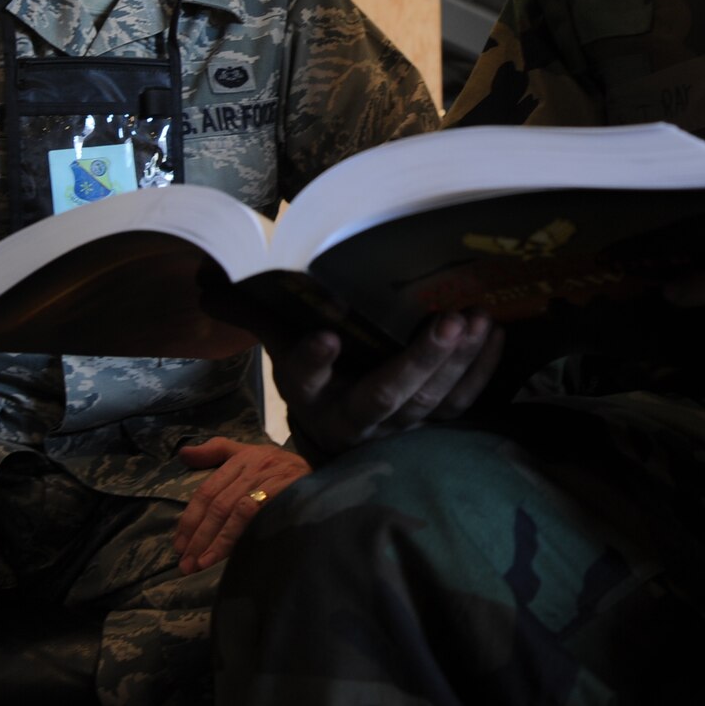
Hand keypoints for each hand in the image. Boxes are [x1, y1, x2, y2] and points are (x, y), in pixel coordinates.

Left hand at [171, 437, 309, 573]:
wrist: (324, 475)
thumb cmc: (280, 467)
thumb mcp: (247, 453)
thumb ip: (216, 452)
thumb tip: (183, 454)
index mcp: (241, 458)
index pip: (207, 490)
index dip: (190, 518)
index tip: (179, 544)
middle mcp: (253, 466)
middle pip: (216, 503)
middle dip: (197, 535)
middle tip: (185, 561)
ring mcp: (268, 479)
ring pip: (231, 511)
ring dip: (213, 540)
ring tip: (199, 564)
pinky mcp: (283, 494)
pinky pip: (253, 515)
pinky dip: (235, 536)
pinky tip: (224, 555)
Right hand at [268, 311, 505, 461]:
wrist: (336, 419)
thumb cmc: (310, 367)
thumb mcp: (277, 340)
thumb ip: (254, 310)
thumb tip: (210, 279)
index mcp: (308, 395)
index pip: (305, 379)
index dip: (315, 362)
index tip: (326, 337)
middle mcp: (352, 418)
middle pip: (385, 395)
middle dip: (420, 360)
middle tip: (448, 321)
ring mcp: (395, 425)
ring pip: (429, 401)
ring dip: (458, 363)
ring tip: (477, 319)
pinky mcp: (428, 422)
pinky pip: (458, 404)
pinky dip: (480, 371)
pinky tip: (493, 334)